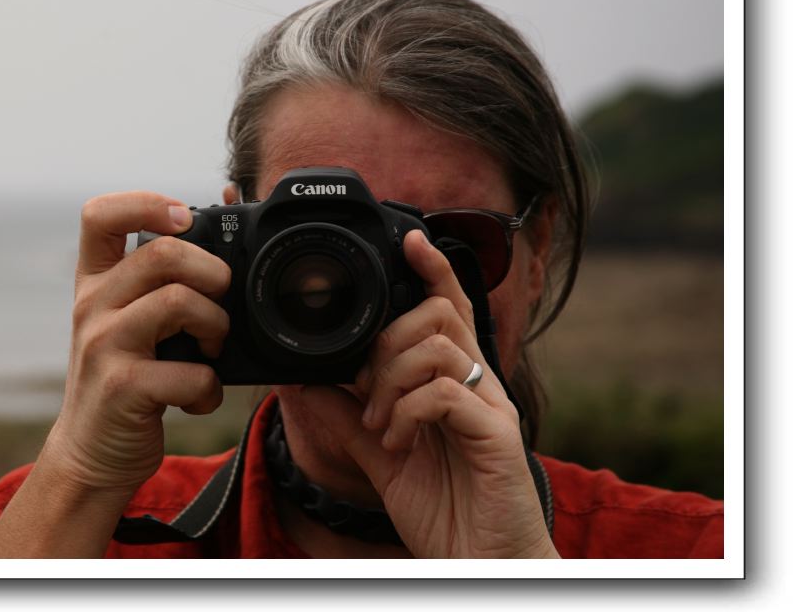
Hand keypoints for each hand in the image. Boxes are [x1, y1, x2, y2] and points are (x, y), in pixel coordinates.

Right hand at [40, 191, 231, 501]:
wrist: (92, 454)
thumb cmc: (128, 378)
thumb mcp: (131, 322)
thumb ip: (162, 281)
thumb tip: (225, 218)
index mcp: (96, 283)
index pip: (99, 215)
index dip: (145, 203)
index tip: (182, 218)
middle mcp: (93, 306)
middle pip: (163, 253)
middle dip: (212, 272)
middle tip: (220, 299)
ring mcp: (104, 346)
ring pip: (178, 301)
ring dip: (216, 325)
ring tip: (213, 349)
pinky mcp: (122, 388)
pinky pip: (190, 371)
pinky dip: (209, 387)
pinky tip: (198, 396)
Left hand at [302, 230, 557, 557]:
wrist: (477, 561)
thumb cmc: (441, 505)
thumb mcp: (380, 451)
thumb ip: (347, 412)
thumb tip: (303, 378)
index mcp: (455, 382)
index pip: (448, 308)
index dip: (432, 269)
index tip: (409, 237)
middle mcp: (480, 386)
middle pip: (440, 314)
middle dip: (389, 339)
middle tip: (366, 387)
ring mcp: (492, 408)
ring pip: (438, 346)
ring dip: (391, 379)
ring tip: (378, 422)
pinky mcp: (497, 436)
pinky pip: (444, 392)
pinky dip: (405, 411)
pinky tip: (394, 440)